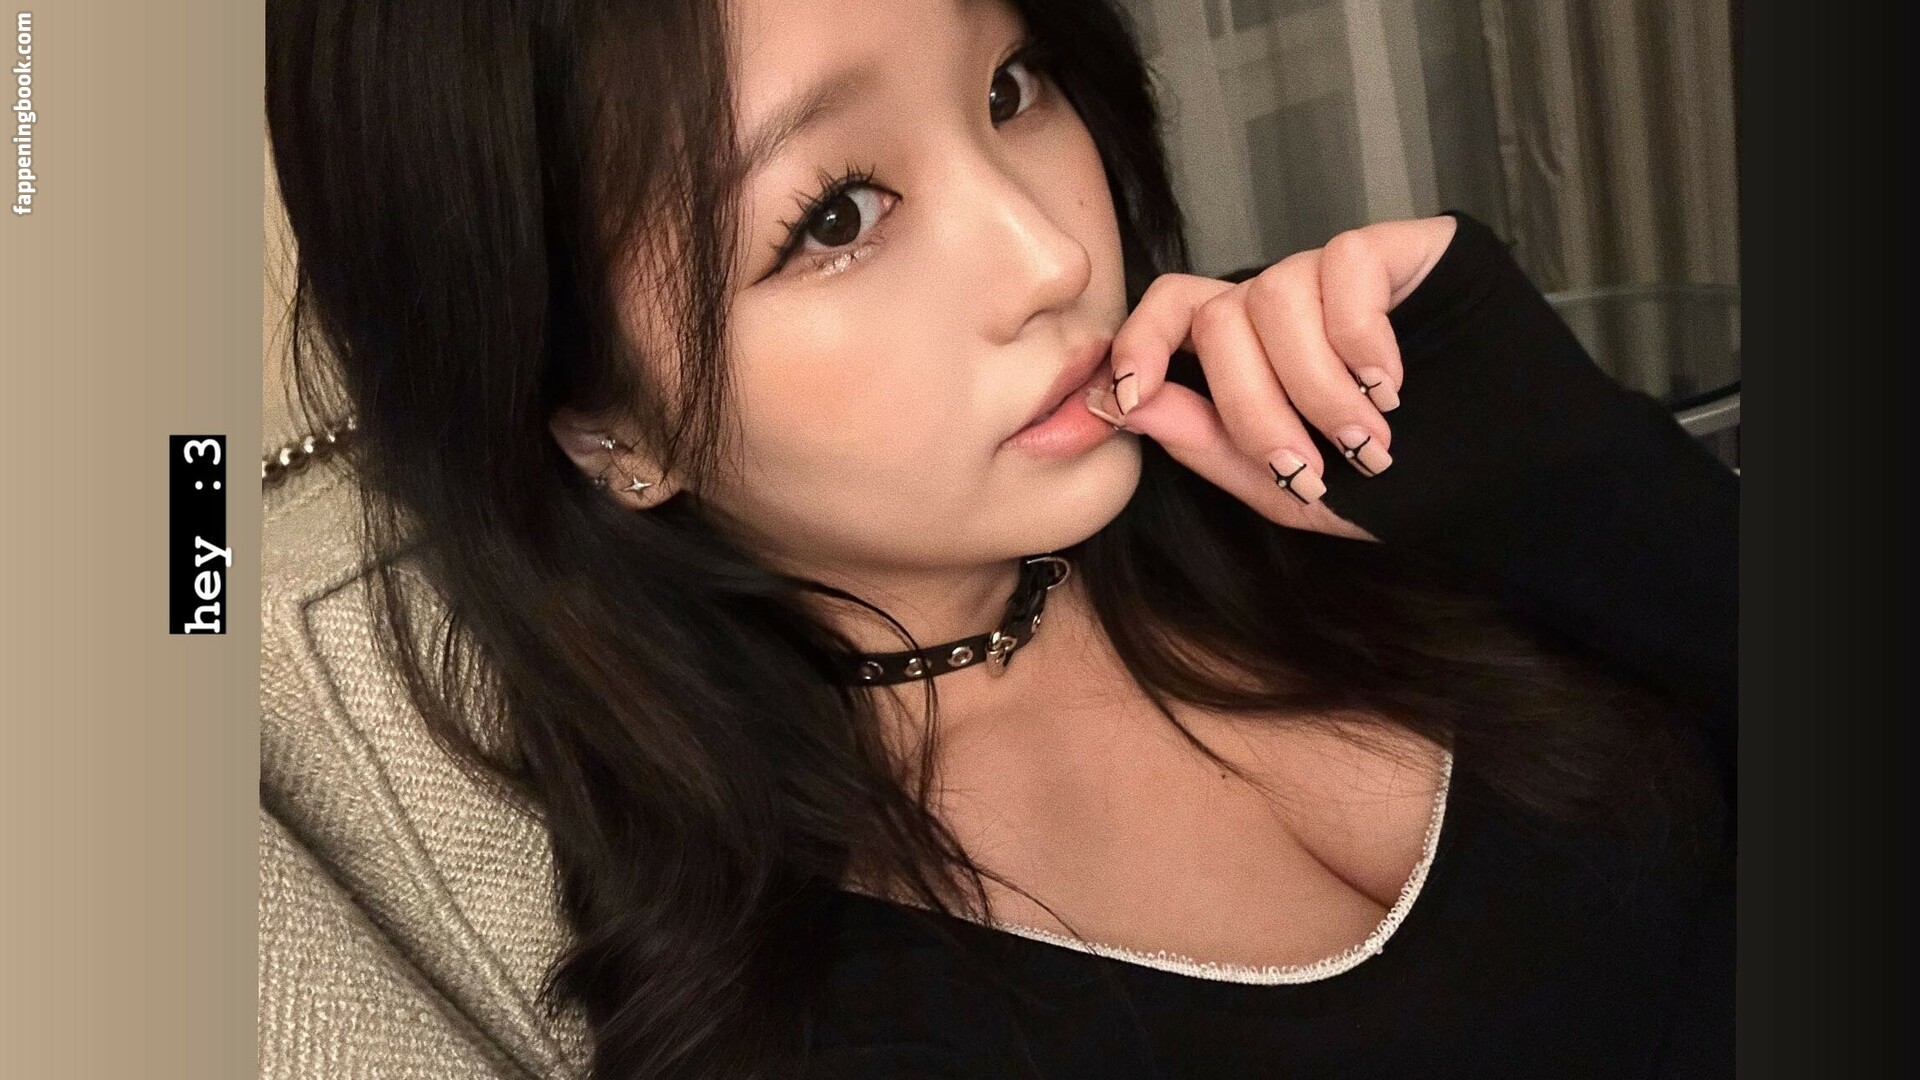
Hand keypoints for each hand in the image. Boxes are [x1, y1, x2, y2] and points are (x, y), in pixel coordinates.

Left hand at [1085, 216, 1458, 541]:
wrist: (1504, 477)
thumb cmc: (1390, 486)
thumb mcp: (1286, 489)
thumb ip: (1207, 445)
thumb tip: (1126, 403)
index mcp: (1244, 351)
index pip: (1169, 309)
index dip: (1139, 341)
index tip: (1128, 394)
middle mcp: (1279, 300)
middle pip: (1219, 318)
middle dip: (1254, 407)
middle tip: (1311, 469)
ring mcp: (1332, 272)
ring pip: (1276, 295)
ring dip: (1316, 384)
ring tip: (1367, 437)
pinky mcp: (1390, 248)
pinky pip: (1343, 266)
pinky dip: (1359, 336)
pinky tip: (1390, 383)